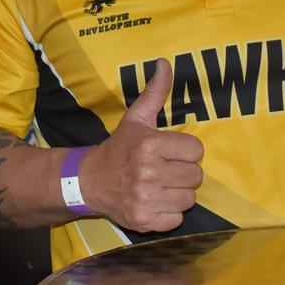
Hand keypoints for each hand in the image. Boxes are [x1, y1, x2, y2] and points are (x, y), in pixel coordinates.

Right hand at [81, 58, 202, 232]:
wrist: (88, 181)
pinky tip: (154, 202)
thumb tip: (166, 63)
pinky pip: (177, 219)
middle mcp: (148, 172)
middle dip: (183, 173)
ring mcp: (146, 199)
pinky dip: (168, 213)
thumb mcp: (135, 119)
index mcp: (149, 145)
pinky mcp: (145, 221)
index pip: (196, 150)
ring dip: (178, 193)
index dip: (185, 151)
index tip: (169, 152)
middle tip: (165, 170)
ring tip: (160, 186)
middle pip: (196, 176)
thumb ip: (155, 92)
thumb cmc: (118, 148)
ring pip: (189, 198)